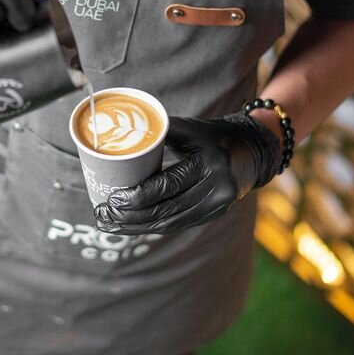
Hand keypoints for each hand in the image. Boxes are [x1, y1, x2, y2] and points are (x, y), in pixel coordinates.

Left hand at [95, 113, 281, 234]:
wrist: (251, 150)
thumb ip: (158, 130)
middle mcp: (216, 188)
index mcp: (209, 162)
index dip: (138, 196)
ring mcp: (217, 205)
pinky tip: (130, 226)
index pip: (168, 185)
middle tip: (103, 214)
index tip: (112, 198)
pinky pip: (178, 224)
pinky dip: (152, 225)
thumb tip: (120, 133)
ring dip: (136, 226)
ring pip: (170, 223)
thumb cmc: (212, 134)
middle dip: (130, 216)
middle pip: (166, 210)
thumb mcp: (189, 127)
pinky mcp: (213, 214)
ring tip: (108, 224)